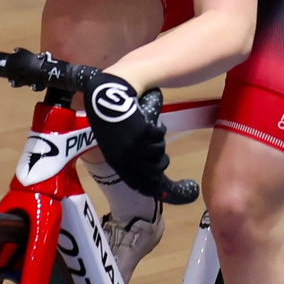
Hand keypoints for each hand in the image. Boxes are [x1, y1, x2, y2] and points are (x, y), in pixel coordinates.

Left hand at [86, 72, 198, 204]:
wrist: (108, 93)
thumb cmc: (111, 116)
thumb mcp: (115, 142)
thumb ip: (126, 156)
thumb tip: (147, 170)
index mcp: (115, 162)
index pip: (139, 184)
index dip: (156, 189)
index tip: (174, 189)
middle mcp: (123, 158)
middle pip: (155, 169)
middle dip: (161, 159)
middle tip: (158, 149)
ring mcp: (133, 146)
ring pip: (160, 152)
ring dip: (158, 140)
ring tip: (147, 129)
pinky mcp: (142, 133)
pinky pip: (160, 135)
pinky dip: (158, 127)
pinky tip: (147, 119)